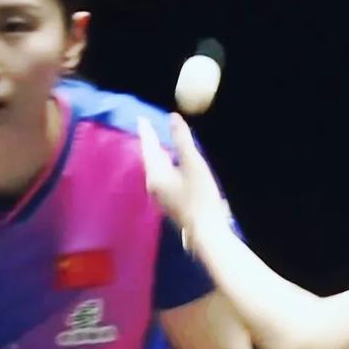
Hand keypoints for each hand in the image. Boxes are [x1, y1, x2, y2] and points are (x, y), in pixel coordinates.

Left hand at [138, 114, 226, 230]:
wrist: (206, 231)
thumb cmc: (200, 196)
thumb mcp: (193, 164)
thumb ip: (183, 140)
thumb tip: (173, 117)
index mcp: (157, 175)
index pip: (149, 148)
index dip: (147, 132)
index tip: (142, 118)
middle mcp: (154, 186)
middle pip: (151, 160)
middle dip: (151, 144)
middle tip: (150, 130)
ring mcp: (162, 197)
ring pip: (157, 170)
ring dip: (158, 156)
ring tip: (160, 145)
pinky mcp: (171, 203)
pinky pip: (164, 178)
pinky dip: (166, 167)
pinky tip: (173, 167)